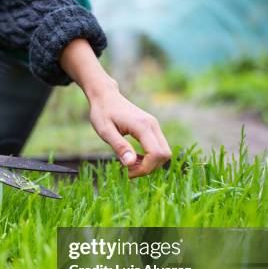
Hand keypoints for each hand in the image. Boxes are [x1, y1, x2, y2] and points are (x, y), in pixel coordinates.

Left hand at [60, 39, 170, 177]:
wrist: (105, 96)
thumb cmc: (102, 112)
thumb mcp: (105, 131)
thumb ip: (119, 147)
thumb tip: (129, 164)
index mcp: (142, 126)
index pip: (156, 154)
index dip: (145, 168)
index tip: (128, 172)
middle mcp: (153, 125)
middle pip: (164, 155)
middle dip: (149, 168)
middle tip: (128, 170)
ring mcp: (154, 125)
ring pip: (163, 152)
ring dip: (149, 164)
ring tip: (129, 163)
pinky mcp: (152, 127)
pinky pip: (158, 147)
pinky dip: (149, 158)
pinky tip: (133, 157)